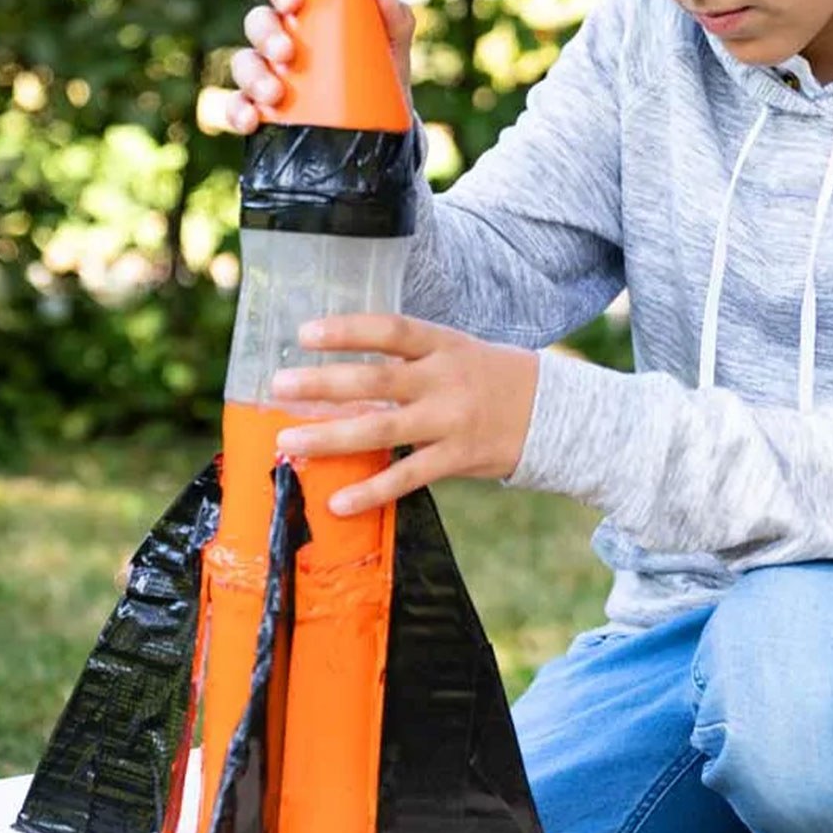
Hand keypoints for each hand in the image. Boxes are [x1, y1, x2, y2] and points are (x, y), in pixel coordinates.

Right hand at [225, 0, 415, 133]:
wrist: (381, 130)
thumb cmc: (380, 73)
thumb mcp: (392, 48)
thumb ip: (396, 19)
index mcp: (310, 8)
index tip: (294, 0)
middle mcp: (282, 35)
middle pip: (259, 21)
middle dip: (267, 34)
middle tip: (287, 53)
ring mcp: (268, 71)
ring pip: (244, 62)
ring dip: (253, 75)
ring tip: (274, 94)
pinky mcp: (260, 107)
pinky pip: (237, 105)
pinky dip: (238, 111)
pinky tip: (251, 121)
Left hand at [269, 315, 537, 516]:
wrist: (554, 414)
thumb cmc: (491, 378)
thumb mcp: (457, 352)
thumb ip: (409, 358)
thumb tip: (342, 370)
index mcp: (443, 344)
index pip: (391, 330)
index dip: (348, 330)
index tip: (304, 334)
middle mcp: (445, 379)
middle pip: (377, 380)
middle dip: (324, 384)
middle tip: (279, 387)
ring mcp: (451, 420)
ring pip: (382, 429)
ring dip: (331, 436)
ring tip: (288, 442)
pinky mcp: (457, 458)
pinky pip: (407, 476)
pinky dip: (371, 491)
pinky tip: (337, 502)